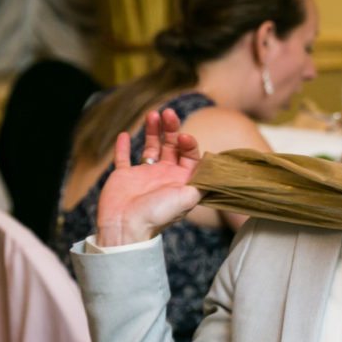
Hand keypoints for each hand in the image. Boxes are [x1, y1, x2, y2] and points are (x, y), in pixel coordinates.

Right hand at [96, 108, 203, 246]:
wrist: (126, 228)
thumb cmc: (157, 214)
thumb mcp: (187, 199)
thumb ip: (203, 182)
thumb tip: (217, 170)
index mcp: (180, 181)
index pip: (189, 155)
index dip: (188, 143)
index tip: (183, 136)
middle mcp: (164, 176)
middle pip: (171, 146)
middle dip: (171, 129)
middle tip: (168, 112)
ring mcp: (143, 175)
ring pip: (150, 147)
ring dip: (152, 131)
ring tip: (153, 114)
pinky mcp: (124, 177)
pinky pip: (124, 158)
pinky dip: (123, 147)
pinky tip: (125, 134)